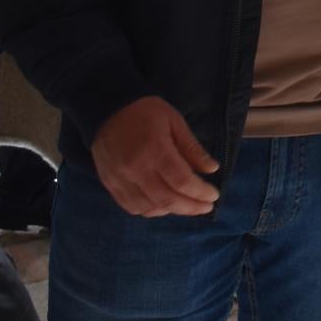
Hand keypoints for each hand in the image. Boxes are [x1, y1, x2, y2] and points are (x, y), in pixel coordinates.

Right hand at [91, 96, 220, 216]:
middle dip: (191, 207)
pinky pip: (132, 207)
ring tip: (187, 205)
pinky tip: (164, 205)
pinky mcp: (109, 184)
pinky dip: (151, 211)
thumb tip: (212, 169)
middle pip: (167, 199)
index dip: (200, 193)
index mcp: (154, 150)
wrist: (107, 109)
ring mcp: (120, 179)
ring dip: (172, 210)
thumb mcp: (175, 122)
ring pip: (149, 208)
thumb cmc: (146, 113)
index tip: (213, 196)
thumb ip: (192, 148)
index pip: (181, 181)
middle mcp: (135, 169)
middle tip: (206, 207)